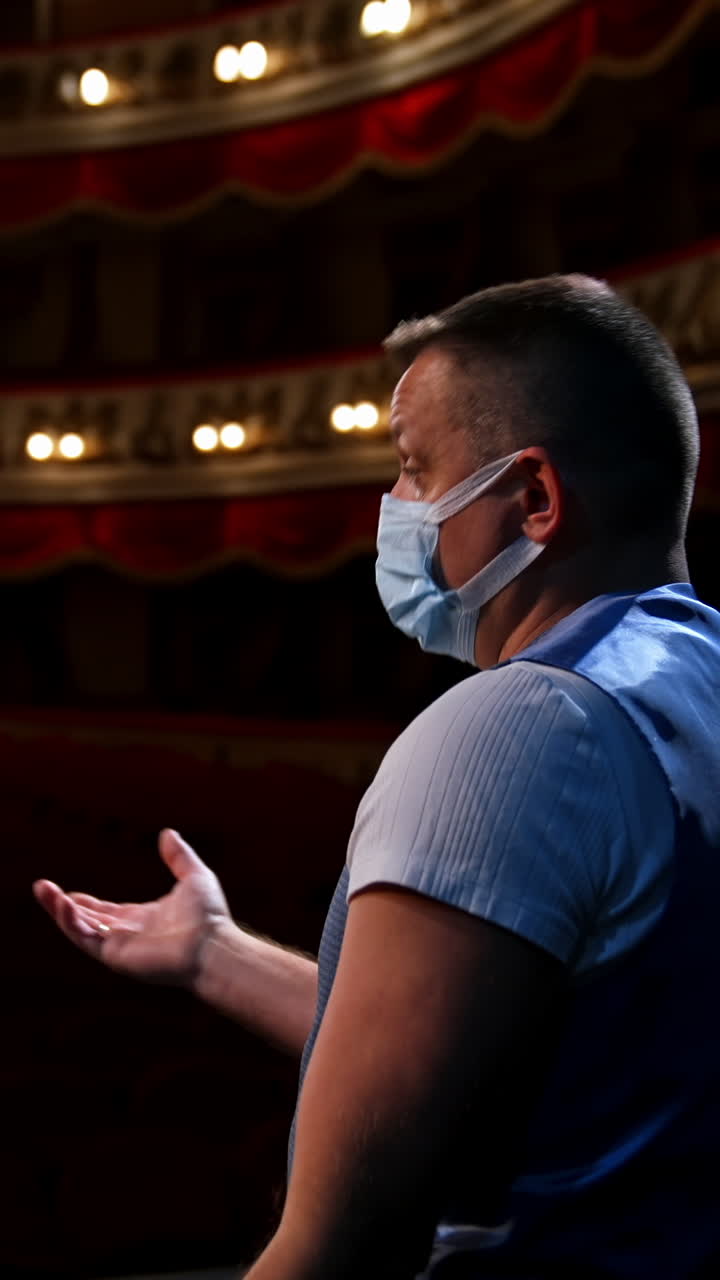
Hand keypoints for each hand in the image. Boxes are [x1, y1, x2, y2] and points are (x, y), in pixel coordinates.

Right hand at [33, 829, 230, 988]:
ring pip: (80, 929)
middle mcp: (128, 934)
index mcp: (143, 919)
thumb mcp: (194, 876)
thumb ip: (179, 857)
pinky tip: (64, 905)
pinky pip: (87, 939)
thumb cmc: (209, 916)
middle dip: (63, 906)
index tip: (68, 893)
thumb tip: (168, 833)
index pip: (107, 912)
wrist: (212, 944)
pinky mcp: (116, 956)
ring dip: (60, 911)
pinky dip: (72, 922)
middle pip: (87, 920)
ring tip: (43, 890)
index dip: (86, 903)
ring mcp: (120, 947)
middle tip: (42, 887)